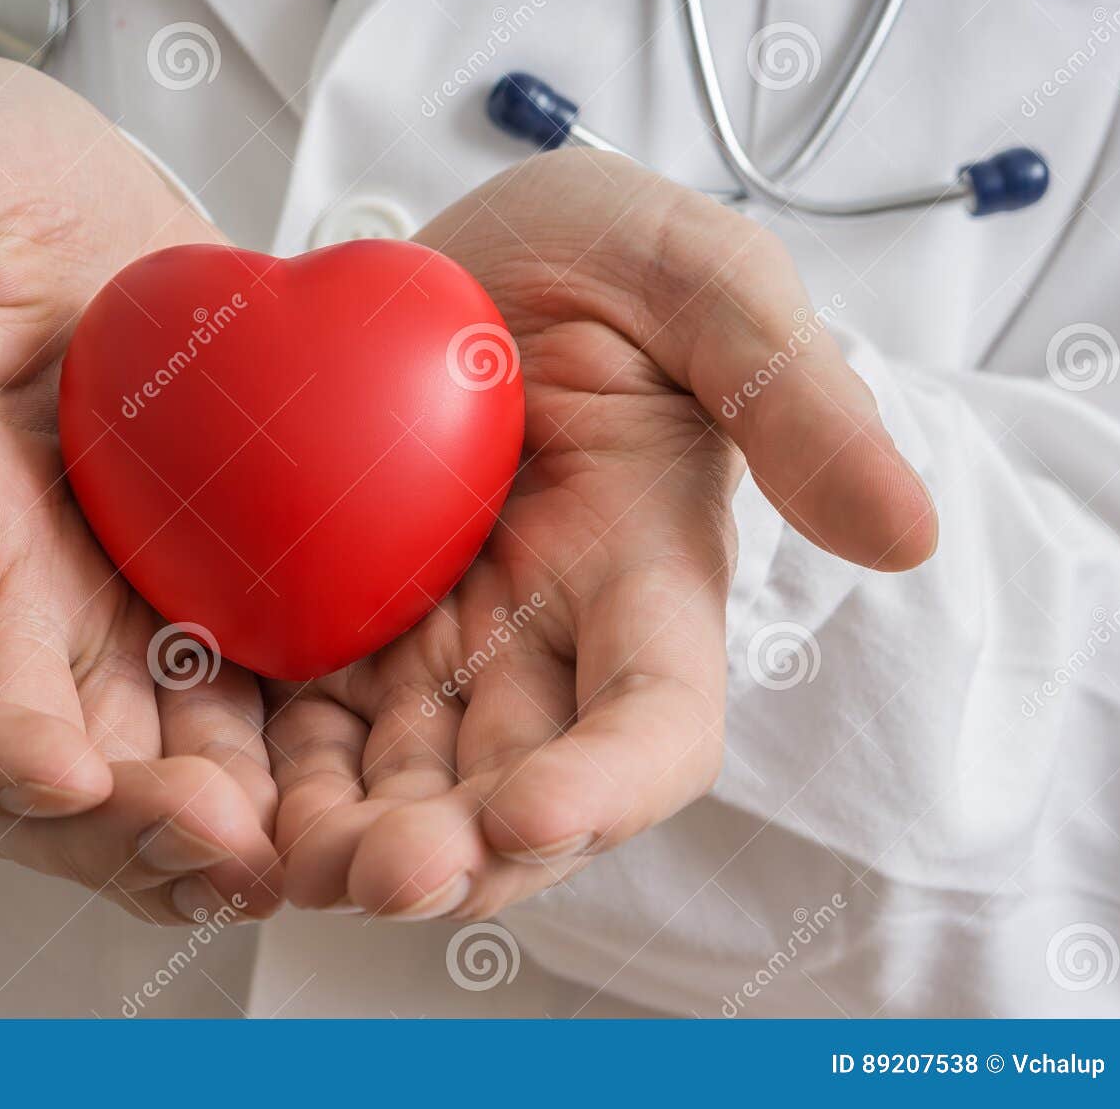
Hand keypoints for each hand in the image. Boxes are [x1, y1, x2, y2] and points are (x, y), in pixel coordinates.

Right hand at [0, 58, 279, 923]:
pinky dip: (288, 774)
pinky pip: (242, 719)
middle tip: (226, 847)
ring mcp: (107, 620)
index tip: (56, 771)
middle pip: (30, 774)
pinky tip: (357, 798)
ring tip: (306, 859)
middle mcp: (1, 604)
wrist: (109, 201)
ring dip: (214, 839)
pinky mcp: (206, 609)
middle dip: (117, 833)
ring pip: (144, 774)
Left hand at [266, 148, 935, 919]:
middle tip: (384, 871)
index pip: (653, 721)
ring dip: (351, 841)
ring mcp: (429, 648)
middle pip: (513, 790)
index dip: (608, 784)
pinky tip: (211, 792)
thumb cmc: (591, 255)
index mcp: (643, 577)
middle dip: (458, 848)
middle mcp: (540, 643)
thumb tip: (908, 534)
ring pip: (398, 784)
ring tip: (289, 861)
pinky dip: (262, 774)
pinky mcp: (331, 632)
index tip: (536, 811)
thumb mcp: (699, 281)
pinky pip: (296, 727)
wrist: (441, 249)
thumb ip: (793, 390)